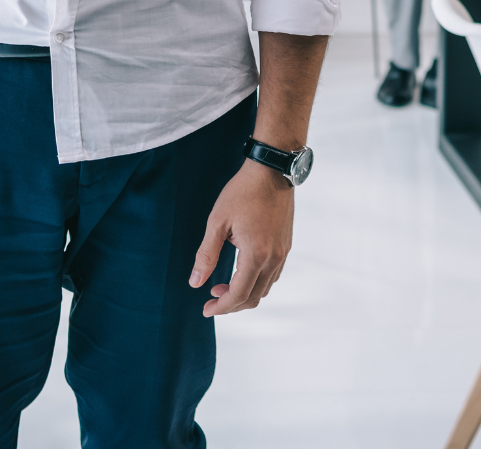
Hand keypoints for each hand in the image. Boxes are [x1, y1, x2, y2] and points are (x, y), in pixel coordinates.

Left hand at [190, 161, 293, 316]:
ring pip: (265, 289)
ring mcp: (283, 253)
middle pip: (254, 297)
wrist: (271, 171)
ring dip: (244, 294)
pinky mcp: (286, 245)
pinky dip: (256, 282)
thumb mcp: (217, 222)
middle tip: (211, 300)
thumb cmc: (242, 192)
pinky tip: (241, 272)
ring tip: (222, 286)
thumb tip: (195, 283)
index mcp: (256, 255)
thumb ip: (206, 255)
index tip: (206, 310)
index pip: (239, 294)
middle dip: (231, 305)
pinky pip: (273, 276)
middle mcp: (274, 258)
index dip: (221, 307)